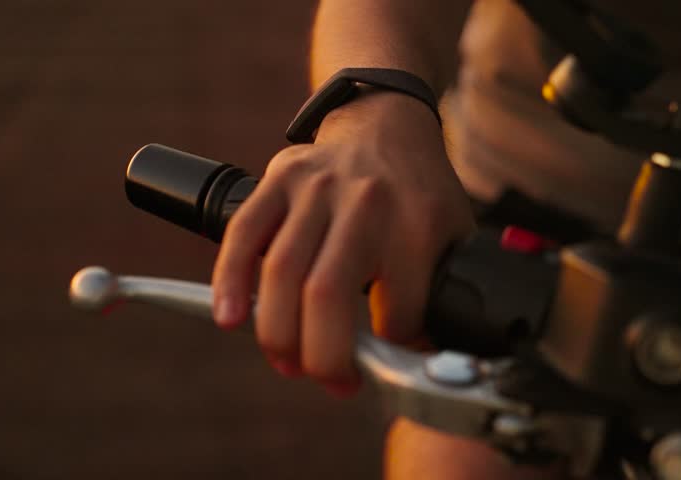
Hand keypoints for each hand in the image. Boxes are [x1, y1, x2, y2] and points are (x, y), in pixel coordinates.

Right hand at [211, 89, 474, 394]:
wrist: (388, 123)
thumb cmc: (418, 191)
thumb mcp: (451, 237)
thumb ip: (438, 293)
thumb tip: (416, 355)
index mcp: (418, 222)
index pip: (398, 311)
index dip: (390, 348)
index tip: (386, 355)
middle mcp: (366, 201)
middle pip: (326, 294)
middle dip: (321, 357)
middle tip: (330, 380)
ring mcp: (317, 186)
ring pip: (281, 271)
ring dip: (278, 333)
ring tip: (288, 361)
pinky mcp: (280, 178)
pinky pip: (245, 233)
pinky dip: (230, 279)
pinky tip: (230, 316)